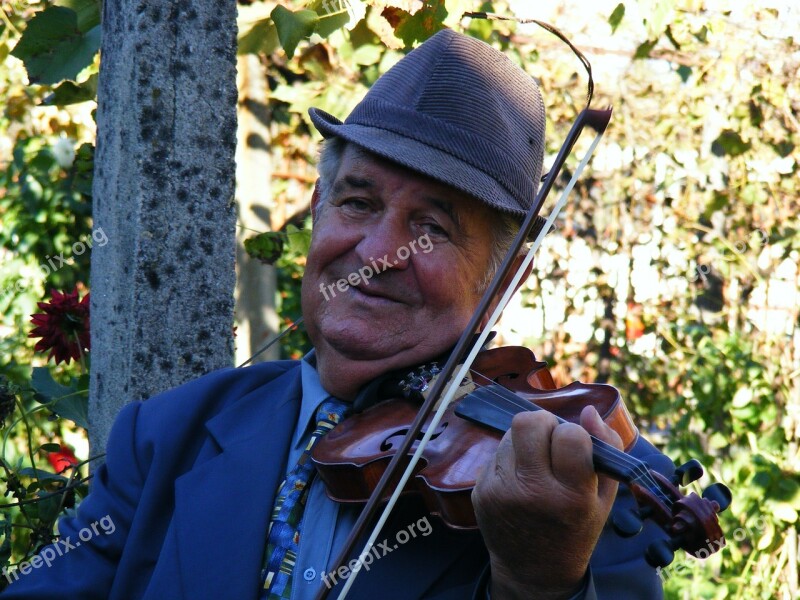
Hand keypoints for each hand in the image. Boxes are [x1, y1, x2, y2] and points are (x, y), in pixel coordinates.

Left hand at [472, 405, 621, 599]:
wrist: (534, 572)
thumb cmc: (575, 529)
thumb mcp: (603, 497)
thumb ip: (606, 450)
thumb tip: (589, 410)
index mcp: (571, 496)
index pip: (569, 435)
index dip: (574, 434)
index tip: (575, 448)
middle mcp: (533, 492)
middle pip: (529, 423)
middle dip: (544, 424)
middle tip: (551, 441)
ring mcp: (501, 491)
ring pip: (510, 433)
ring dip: (525, 440)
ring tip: (536, 463)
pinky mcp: (481, 491)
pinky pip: (495, 453)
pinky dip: (509, 458)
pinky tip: (519, 479)